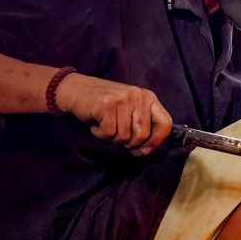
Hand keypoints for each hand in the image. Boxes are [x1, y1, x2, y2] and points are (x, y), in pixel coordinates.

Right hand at [56, 73, 172, 154]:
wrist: (75, 89)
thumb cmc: (104, 104)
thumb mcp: (129, 110)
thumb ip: (140, 126)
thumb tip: (145, 150)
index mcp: (148, 97)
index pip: (165, 123)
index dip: (157, 141)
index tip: (145, 150)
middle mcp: (138, 96)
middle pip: (143, 134)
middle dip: (130, 142)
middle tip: (117, 136)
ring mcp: (123, 99)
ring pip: (124, 136)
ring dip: (112, 137)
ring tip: (105, 125)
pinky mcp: (106, 105)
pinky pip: (109, 133)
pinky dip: (100, 134)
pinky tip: (96, 124)